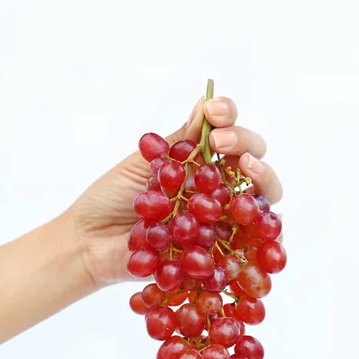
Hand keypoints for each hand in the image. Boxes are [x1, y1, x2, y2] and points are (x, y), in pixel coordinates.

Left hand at [67, 96, 282, 287]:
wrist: (89, 242)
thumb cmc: (111, 199)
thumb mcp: (144, 163)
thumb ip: (181, 142)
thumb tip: (207, 102)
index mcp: (201, 166)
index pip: (230, 138)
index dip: (230, 119)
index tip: (215, 111)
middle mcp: (217, 193)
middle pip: (254, 167)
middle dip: (248, 146)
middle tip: (224, 144)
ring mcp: (221, 225)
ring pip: (261, 204)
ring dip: (264, 180)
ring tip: (248, 168)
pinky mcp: (217, 256)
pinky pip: (251, 250)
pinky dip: (268, 240)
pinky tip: (264, 223)